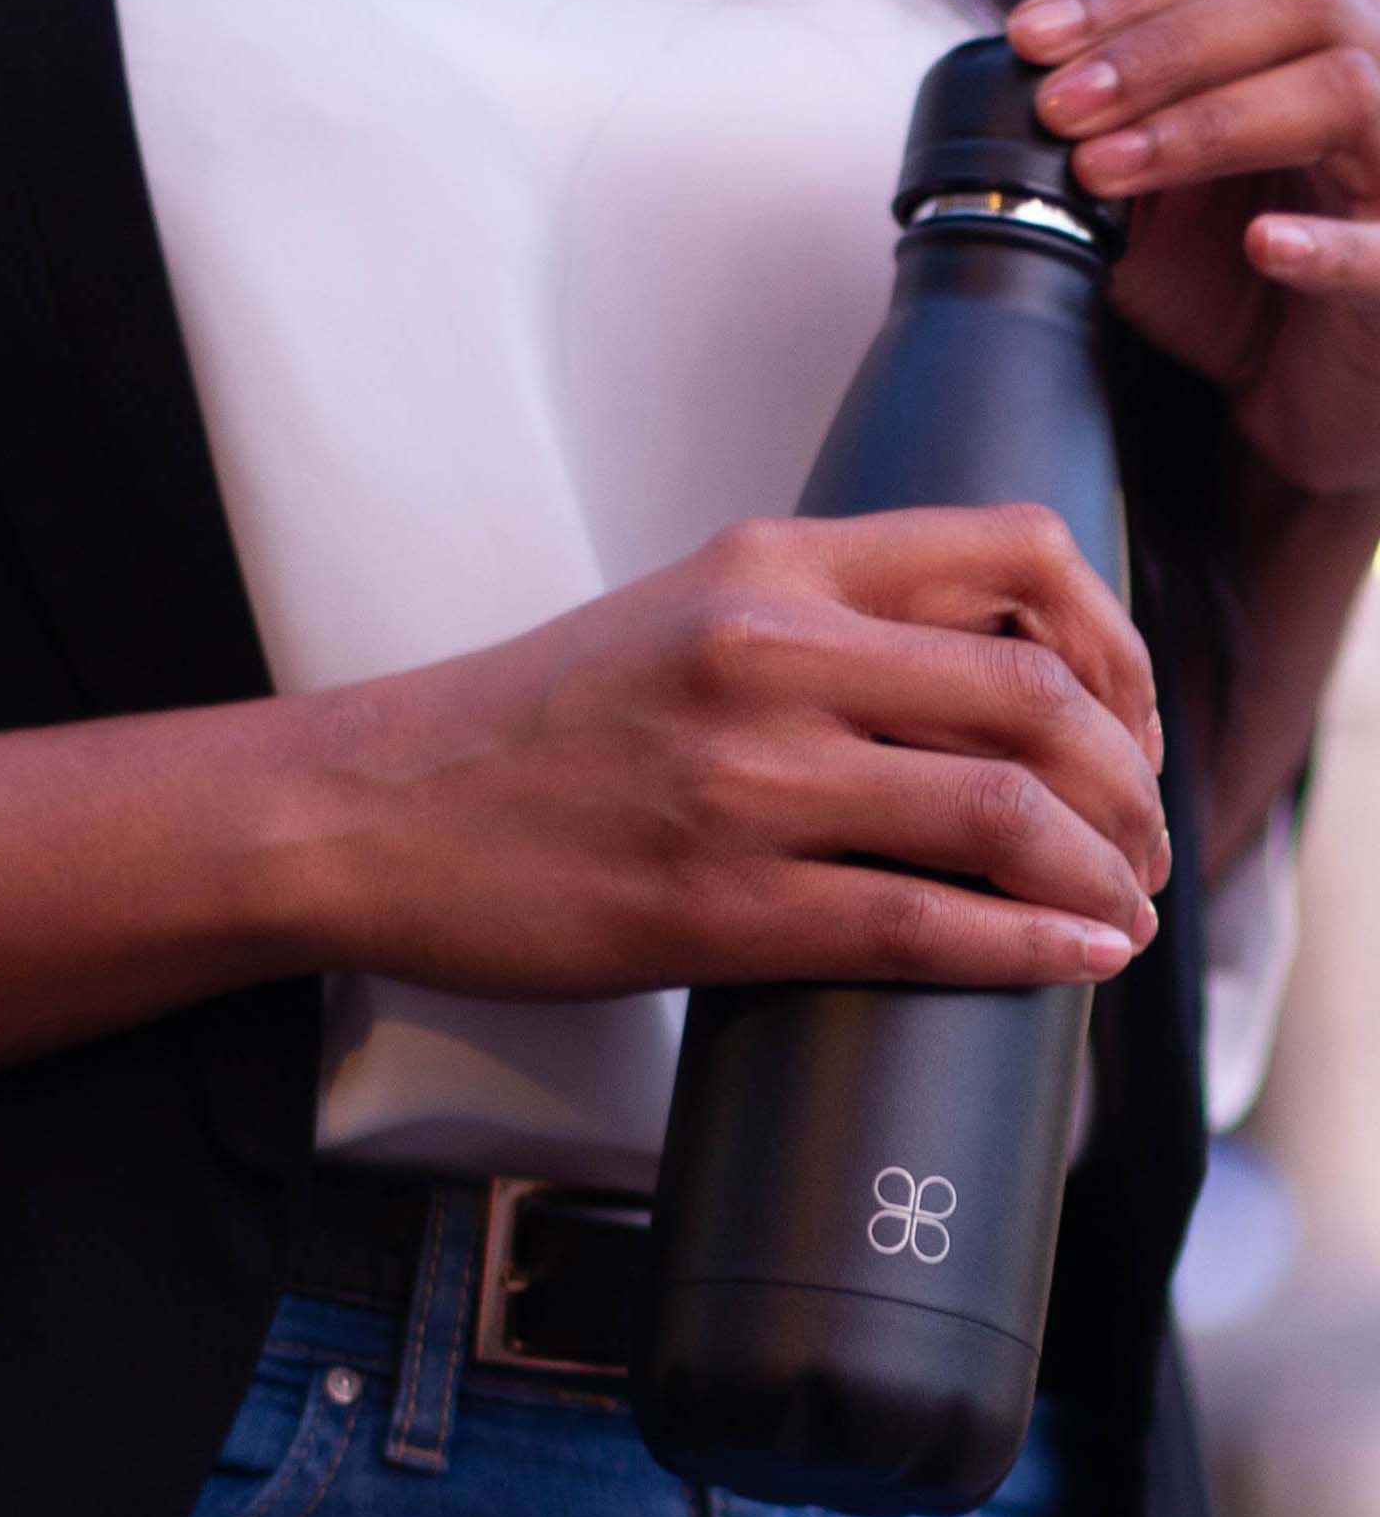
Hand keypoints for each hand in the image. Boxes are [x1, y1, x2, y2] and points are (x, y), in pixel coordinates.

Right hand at [306, 504, 1167, 1001]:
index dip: (1117, 643)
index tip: (1129, 714)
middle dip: (1132, 784)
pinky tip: (1076, 960)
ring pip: (1004, 814)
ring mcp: (746, 784)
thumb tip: (983, 685)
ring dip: (1102, 873)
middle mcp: (772, 655)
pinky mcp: (716, 906)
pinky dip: (1030, 947)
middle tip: (1144, 840)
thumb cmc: (528, 730)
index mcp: (773, 565)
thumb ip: (822, 624)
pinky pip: (923, 925)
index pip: (1019, 556)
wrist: (373, 812)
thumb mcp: (683, 615)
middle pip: (1043, 697)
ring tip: (1123, 908)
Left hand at [1010, 0, 1379, 504]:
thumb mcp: (1152, 204)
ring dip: (1211, 123)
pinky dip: (1323, 244)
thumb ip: (1103, 144)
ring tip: (1105, 168)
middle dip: (1158, 49)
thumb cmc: (1236, 286)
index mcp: (1313, 35)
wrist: (1300, 403)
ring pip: (1343, 93)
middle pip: (1294, 2)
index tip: (1029, 35)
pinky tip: (1260, 243)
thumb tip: (1011, 99)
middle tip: (1057, 105)